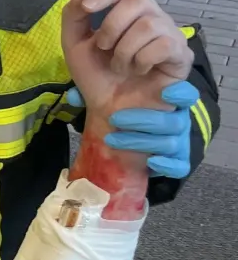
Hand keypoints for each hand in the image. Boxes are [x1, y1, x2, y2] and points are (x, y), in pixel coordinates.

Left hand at [61, 0, 192, 109]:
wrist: (107, 109)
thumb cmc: (96, 76)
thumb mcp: (75, 46)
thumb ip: (73, 18)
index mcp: (130, 14)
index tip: (87, 8)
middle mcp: (154, 19)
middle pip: (138, 0)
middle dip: (112, 25)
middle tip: (103, 47)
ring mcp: (171, 36)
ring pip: (149, 24)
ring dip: (124, 49)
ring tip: (120, 66)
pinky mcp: (181, 56)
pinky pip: (164, 45)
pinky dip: (142, 60)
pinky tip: (139, 71)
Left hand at [64, 80, 199, 177]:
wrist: (131, 139)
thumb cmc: (124, 112)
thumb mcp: (111, 100)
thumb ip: (95, 94)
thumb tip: (74, 97)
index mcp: (168, 102)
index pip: (186, 95)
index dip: (180, 93)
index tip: (165, 93)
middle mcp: (177, 120)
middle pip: (172, 122)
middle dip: (143, 120)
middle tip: (114, 118)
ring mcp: (177, 142)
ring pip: (171, 143)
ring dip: (141, 142)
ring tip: (113, 140)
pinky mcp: (175, 162)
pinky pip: (180, 166)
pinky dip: (168, 165)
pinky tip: (151, 162)